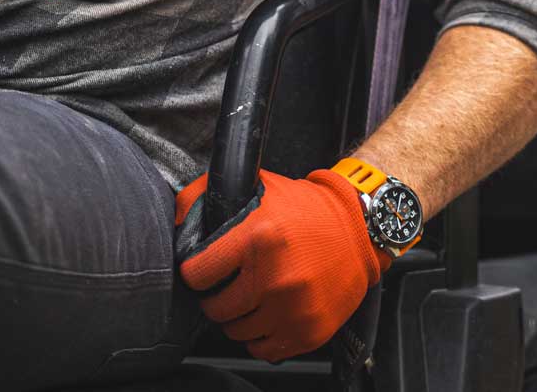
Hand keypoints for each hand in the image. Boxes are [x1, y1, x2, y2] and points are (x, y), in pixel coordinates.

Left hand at [175, 168, 390, 362]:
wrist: (359, 230)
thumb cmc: (306, 208)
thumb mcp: (258, 187)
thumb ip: (211, 194)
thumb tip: (178, 216)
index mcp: (256, 239)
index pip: (197, 274)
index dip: (194, 271)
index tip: (200, 269)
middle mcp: (273, 279)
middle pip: (215, 308)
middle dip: (213, 296)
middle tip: (224, 285)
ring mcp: (292, 310)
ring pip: (237, 332)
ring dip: (236, 318)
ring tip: (246, 298)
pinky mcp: (309, 332)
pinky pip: (264, 349)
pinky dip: (259, 336)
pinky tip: (265, 314)